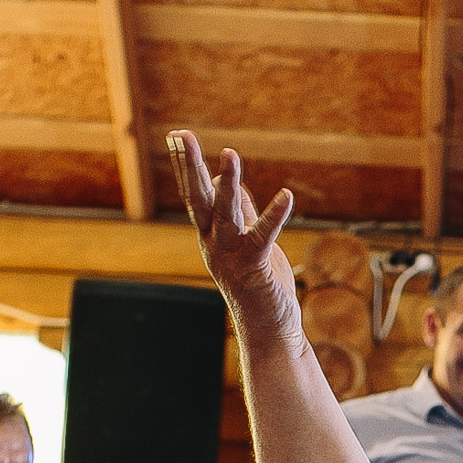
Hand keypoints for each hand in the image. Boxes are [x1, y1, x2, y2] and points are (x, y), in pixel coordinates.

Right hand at [167, 129, 297, 328]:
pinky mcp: (254, 267)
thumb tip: (231, 183)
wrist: (268, 328)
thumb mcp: (246, 240)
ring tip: (230, 153)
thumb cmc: (259, 283)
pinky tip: (286, 196)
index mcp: (210, 235)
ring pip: (225, 213)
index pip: (195, 194)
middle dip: (190, 166)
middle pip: (199, 198)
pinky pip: (263, 236)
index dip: (186, 166)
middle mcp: (214, 243)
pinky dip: (274, 215)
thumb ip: (239, 212)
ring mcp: (231, 255)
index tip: (176, 135)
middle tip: (181, 135)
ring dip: (228, 182)